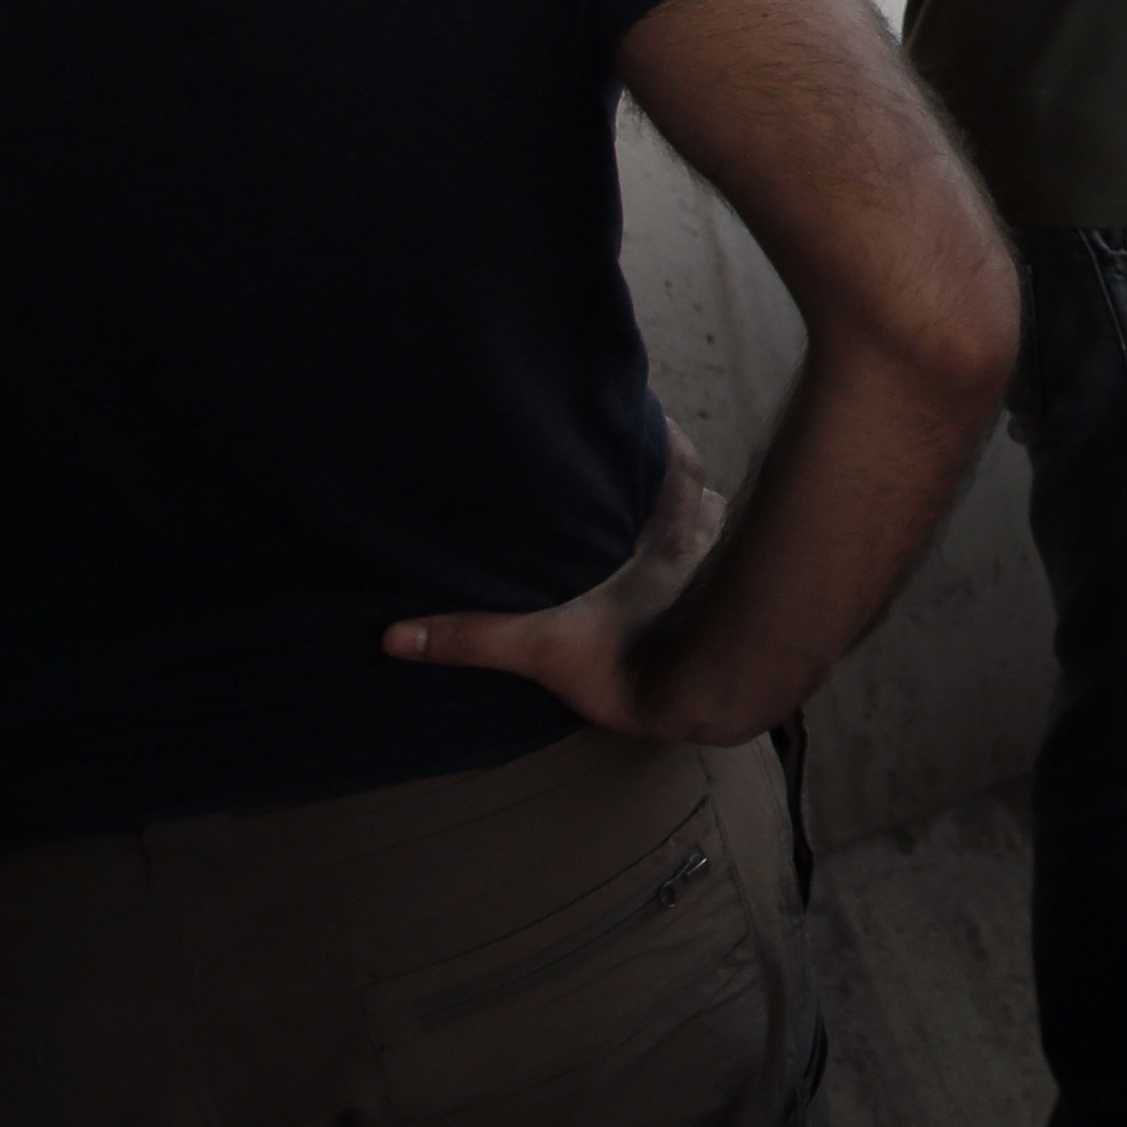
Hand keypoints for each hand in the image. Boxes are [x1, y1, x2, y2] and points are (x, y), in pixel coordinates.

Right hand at [383, 424, 727, 741]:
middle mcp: (697, 552)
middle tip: (654, 474)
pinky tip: (689, 588)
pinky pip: (727, 580)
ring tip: (670, 524)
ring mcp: (718, 586)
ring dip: (703, 528)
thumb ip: (474, 638)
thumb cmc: (629, 667)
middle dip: (683, 486)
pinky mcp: (728, 621)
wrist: (695, 708)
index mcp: (663, 538)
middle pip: (706, 497)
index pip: (679, 466)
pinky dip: (712, 575)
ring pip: (721, 537)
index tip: (650, 417)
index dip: (666, 441)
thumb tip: (398, 635)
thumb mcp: (542, 647)